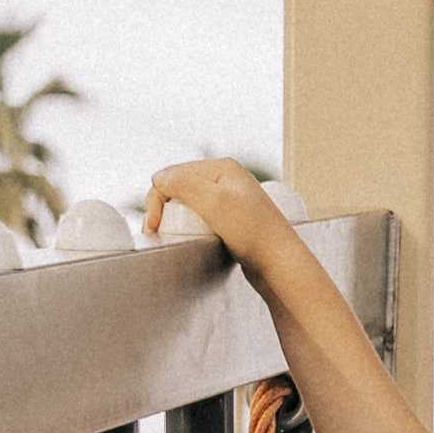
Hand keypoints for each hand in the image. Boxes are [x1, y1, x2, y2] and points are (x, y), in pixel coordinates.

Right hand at [140, 155, 291, 263]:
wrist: (280, 265)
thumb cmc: (252, 233)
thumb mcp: (215, 202)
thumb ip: (184, 184)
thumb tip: (158, 177)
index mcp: (222, 167)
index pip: (173, 174)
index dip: (156, 198)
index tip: (153, 227)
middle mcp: (227, 179)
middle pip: (179, 188)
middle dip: (161, 208)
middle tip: (154, 233)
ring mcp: (230, 201)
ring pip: (188, 204)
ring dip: (172, 218)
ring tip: (165, 236)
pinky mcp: (231, 222)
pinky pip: (200, 218)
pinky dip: (188, 226)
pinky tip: (186, 237)